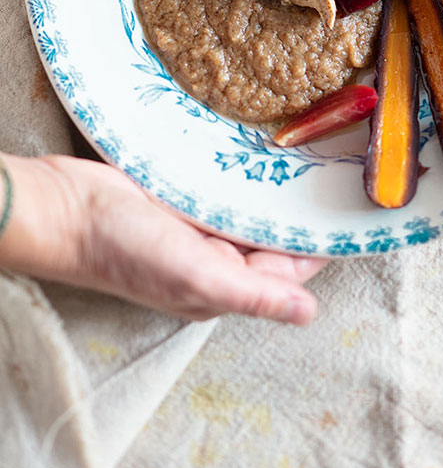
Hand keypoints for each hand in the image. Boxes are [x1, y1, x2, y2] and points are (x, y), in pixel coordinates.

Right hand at [0, 153, 323, 322]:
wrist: (67, 207)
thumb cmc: (124, 248)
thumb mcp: (195, 275)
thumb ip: (254, 293)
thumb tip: (308, 314)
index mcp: (222, 286)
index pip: (287, 269)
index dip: (319, 245)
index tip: (350, 215)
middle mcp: (214, 259)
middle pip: (273, 239)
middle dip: (299, 215)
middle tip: (337, 173)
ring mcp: (197, 227)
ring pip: (250, 212)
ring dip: (274, 193)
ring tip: (312, 159)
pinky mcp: (182, 197)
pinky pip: (224, 190)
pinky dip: (244, 177)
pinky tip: (263, 153)